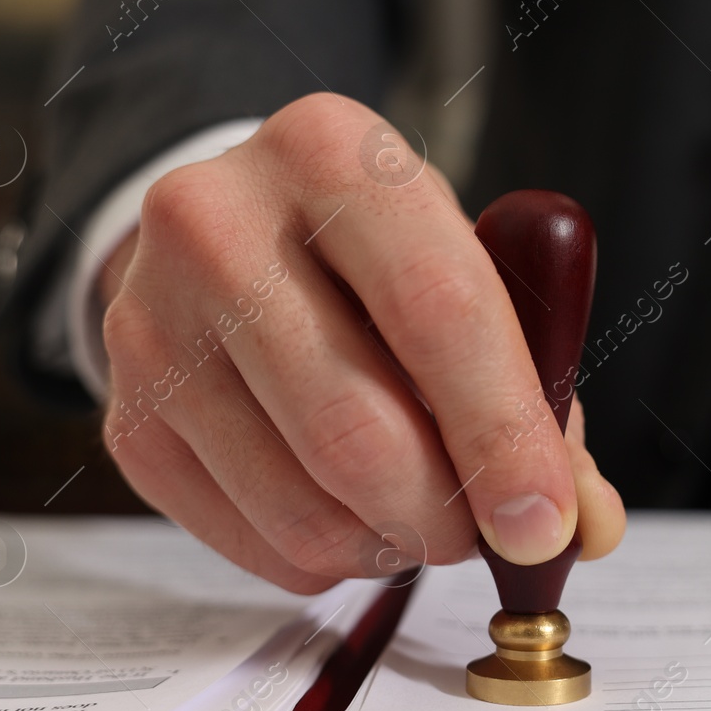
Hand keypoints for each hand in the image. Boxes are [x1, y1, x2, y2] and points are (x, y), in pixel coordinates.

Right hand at [94, 93, 625, 592]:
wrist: (230, 234)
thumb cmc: (375, 260)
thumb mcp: (467, 274)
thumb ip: (539, 394)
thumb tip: (583, 526)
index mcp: (331, 153)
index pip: (437, 309)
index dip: (502, 433)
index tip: (545, 523)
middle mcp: (218, 222)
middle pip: (355, 427)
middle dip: (445, 514)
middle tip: (484, 533)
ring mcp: (151, 322)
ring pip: (303, 505)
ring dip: (391, 543)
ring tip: (419, 511)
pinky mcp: (127, 414)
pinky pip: (252, 541)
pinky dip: (328, 556)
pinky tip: (348, 509)